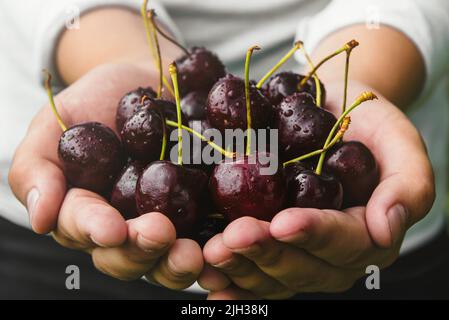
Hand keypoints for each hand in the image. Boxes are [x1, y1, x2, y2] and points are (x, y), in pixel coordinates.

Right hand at [9, 64, 202, 288]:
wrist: (147, 80)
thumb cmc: (95, 102)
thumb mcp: (54, 126)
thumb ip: (37, 167)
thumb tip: (40, 218)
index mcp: (86, 212)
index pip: (85, 229)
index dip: (95, 230)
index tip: (111, 228)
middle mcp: (126, 226)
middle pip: (130, 257)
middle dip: (142, 251)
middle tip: (159, 234)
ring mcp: (165, 222)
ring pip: (169, 258)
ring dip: (180, 261)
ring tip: (195, 252)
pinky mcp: (201, 211)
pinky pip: (209, 236)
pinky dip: (217, 246)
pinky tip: (229, 243)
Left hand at [200, 80, 434, 298]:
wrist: (329, 113)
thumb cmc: (366, 126)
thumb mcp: (398, 142)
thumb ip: (408, 184)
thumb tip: (386, 231)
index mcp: (366, 233)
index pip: (344, 242)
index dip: (314, 234)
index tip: (282, 221)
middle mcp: (332, 254)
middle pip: (303, 267)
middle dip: (268, 253)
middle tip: (233, 237)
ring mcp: (299, 254)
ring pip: (273, 276)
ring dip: (241, 267)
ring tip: (212, 252)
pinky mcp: (271, 246)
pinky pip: (253, 271)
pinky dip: (231, 279)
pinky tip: (210, 280)